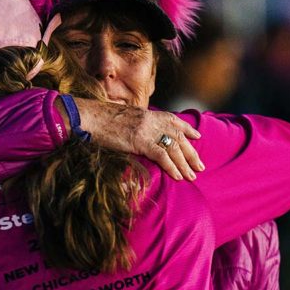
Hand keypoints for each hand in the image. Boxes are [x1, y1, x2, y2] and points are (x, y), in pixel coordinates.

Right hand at [75, 99, 204, 180]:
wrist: (89, 117)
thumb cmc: (101, 120)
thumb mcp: (125, 118)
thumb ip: (138, 124)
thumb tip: (141, 134)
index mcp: (148, 114)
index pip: (174, 120)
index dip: (187, 129)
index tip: (197, 137)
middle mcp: (152, 120)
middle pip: (178, 137)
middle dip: (191, 153)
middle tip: (200, 166)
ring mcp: (147, 130)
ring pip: (173, 147)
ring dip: (185, 163)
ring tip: (192, 176)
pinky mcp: (140, 141)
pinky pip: (161, 155)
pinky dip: (171, 166)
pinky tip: (178, 176)